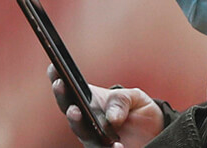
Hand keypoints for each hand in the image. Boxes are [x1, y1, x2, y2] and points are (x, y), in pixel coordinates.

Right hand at [47, 64, 165, 147]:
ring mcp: (93, 138)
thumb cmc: (138, 110)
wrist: (152, 133)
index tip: (54, 66)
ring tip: (76, 111)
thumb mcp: (134, 97)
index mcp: (90, 101)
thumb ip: (122, 101)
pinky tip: (117, 144)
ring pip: (81, 132)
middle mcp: (86, 120)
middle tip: (60, 85)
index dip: (58, 77)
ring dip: (76, 122)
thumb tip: (112, 118)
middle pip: (69, 110)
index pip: (70, 89)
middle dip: (62, 97)